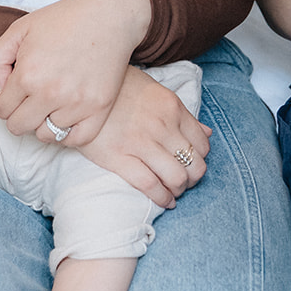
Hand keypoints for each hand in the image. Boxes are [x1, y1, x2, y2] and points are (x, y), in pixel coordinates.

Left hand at [0, 0, 149, 145]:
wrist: (108, 15)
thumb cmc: (62, 19)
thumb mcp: (19, 29)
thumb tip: (0, 90)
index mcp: (28, 74)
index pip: (2, 110)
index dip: (6, 101)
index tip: (17, 91)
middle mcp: (51, 93)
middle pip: (20, 127)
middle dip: (20, 114)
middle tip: (31, 99)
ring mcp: (77, 103)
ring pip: (46, 135)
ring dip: (44, 122)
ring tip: (51, 103)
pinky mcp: (100, 108)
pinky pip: (76, 139)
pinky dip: (68, 133)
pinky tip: (67, 115)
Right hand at [78, 66, 211, 208]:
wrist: (83, 90)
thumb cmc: (120, 89)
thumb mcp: (156, 91)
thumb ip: (182, 113)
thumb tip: (207, 132)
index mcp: (172, 107)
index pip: (202, 143)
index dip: (201, 158)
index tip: (193, 163)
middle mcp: (161, 126)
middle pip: (194, 164)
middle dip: (194, 178)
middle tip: (186, 181)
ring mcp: (141, 143)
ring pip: (176, 178)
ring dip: (179, 190)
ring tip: (174, 192)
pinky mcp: (119, 158)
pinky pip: (150, 186)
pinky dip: (162, 198)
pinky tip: (164, 201)